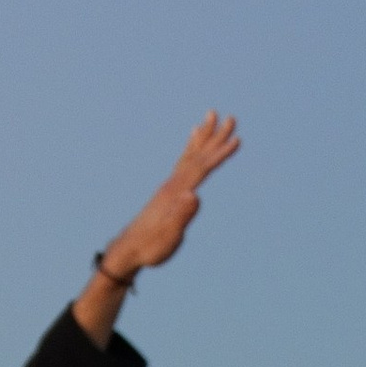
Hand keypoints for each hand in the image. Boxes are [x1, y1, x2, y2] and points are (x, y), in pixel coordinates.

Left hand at [97, 112, 241, 282]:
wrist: (128, 250)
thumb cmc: (149, 247)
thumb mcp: (168, 236)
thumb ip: (181, 216)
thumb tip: (194, 195)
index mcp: (176, 192)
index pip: (202, 168)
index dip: (219, 154)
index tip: (237, 139)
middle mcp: (172, 184)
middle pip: (198, 155)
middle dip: (216, 137)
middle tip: (232, 118)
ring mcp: (169, 186)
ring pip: (191, 155)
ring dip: (204, 136)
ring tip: (211, 116)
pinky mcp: (168, 191)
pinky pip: (183, 163)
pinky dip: (191, 149)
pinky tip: (193, 141)